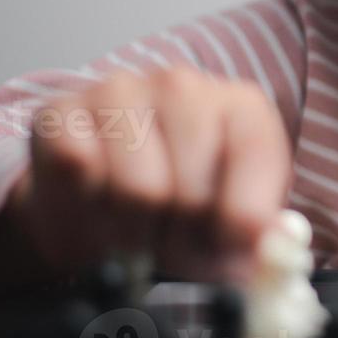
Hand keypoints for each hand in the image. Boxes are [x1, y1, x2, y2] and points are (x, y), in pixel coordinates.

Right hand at [10, 66, 290, 282]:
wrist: (91, 209)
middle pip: (194, 184)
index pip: (255, 153)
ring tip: (137, 230)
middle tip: (173, 245)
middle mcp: (182, 86)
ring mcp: (118, 91)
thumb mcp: (230, 228)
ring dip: (134, 230)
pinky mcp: (60, 112)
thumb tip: (276, 251)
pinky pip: (80, 171)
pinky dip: (87, 209)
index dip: (243, 216)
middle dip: (183, 235)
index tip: (231, 247)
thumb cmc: (174, 212)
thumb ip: (260, 238)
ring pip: (138, 187)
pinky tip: (96, 205)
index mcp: (240, 106)